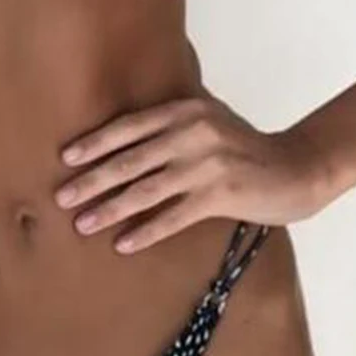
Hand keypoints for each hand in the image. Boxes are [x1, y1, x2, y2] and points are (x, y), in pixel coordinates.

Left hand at [54, 94, 330, 252]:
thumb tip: (117, 131)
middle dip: (91, 181)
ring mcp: (206, 165)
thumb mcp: (206, 118)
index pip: (128, 127)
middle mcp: (191, 133)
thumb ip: (168, 120)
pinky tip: (122, 244)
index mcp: (183, 111)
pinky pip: (173, 217)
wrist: (295, 167)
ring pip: (145, 191)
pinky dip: (145, 232)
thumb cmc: (240, 145)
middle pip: (129, 161)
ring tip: (82, 224)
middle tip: (61, 198)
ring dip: (109, 209)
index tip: (66, 158)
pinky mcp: (221, 195)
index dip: (95, 144)